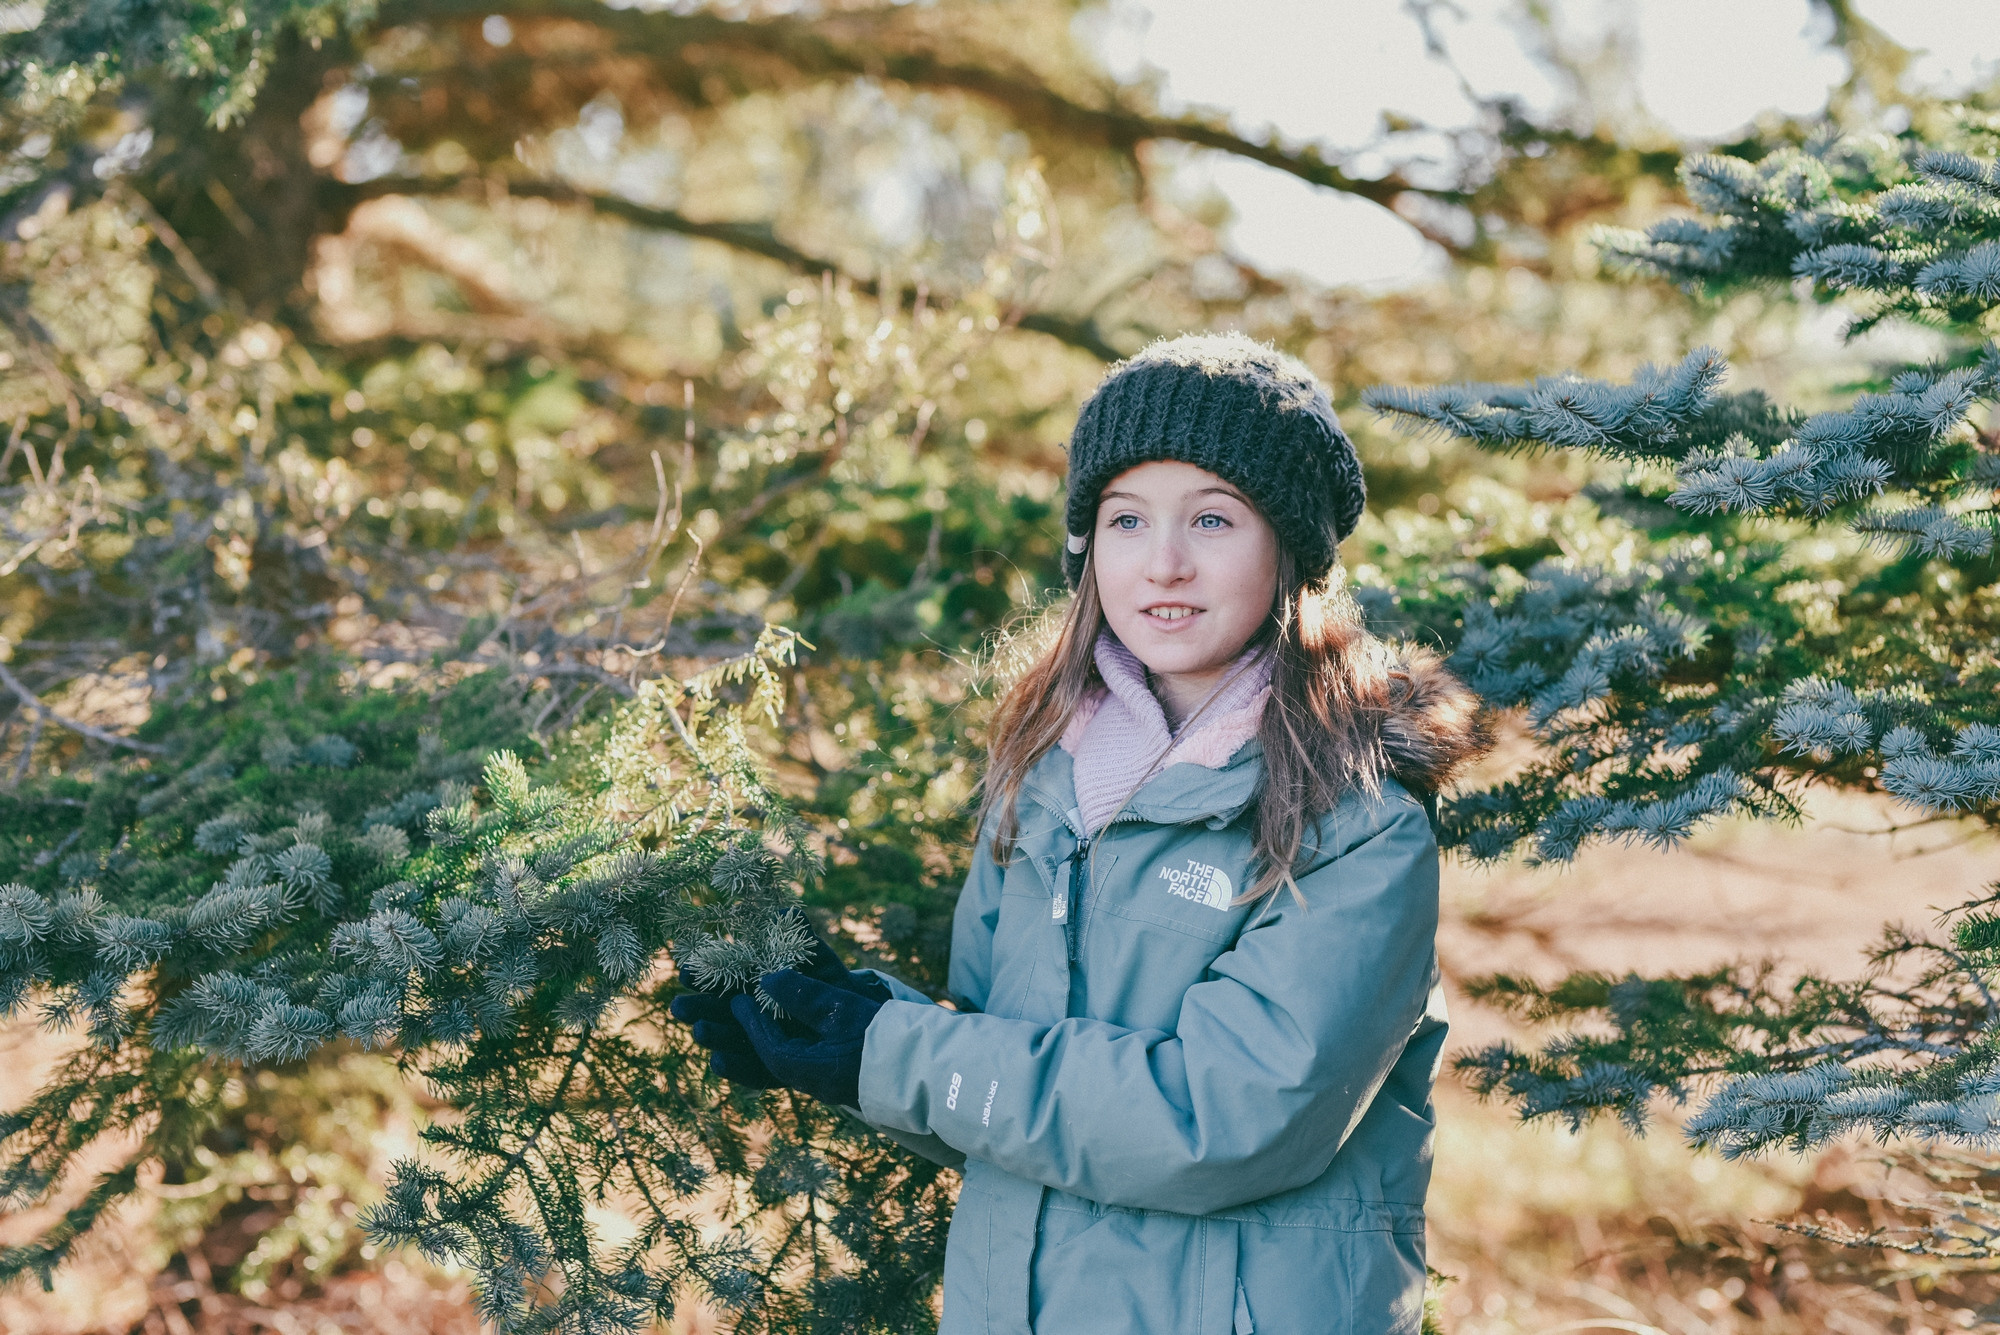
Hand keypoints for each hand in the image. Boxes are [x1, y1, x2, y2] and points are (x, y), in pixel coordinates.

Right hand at [669, 907, 888, 1087]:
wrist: (854, 1016)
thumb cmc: (825, 980)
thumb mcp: (814, 956)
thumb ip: (798, 936)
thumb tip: (785, 911)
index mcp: (748, 982)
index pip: (718, 978)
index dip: (701, 974)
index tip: (685, 971)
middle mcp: (744, 1013)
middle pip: (714, 1011)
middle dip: (697, 1008)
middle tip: (681, 1007)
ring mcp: (755, 1041)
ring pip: (727, 1041)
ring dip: (711, 1036)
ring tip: (700, 1031)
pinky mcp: (770, 1068)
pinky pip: (750, 1071)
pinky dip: (734, 1068)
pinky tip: (718, 1062)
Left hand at [730, 969, 883, 1106]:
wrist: (926, 1072)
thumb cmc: (883, 1038)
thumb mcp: (841, 1010)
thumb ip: (803, 994)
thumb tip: (767, 979)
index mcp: (805, 1068)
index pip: (766, 1044)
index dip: (751, 1019)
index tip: (738, 998)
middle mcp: (813, 1082)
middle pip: (773, 1056)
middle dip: (757, 1031)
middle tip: (746, 1007)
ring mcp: (831, 1084)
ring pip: (792, 1060)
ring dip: (776, 1040)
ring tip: (767, 1021)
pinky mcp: (848, 1080)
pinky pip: (812, 1063)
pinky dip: (799, 1046)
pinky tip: (801, 1035)